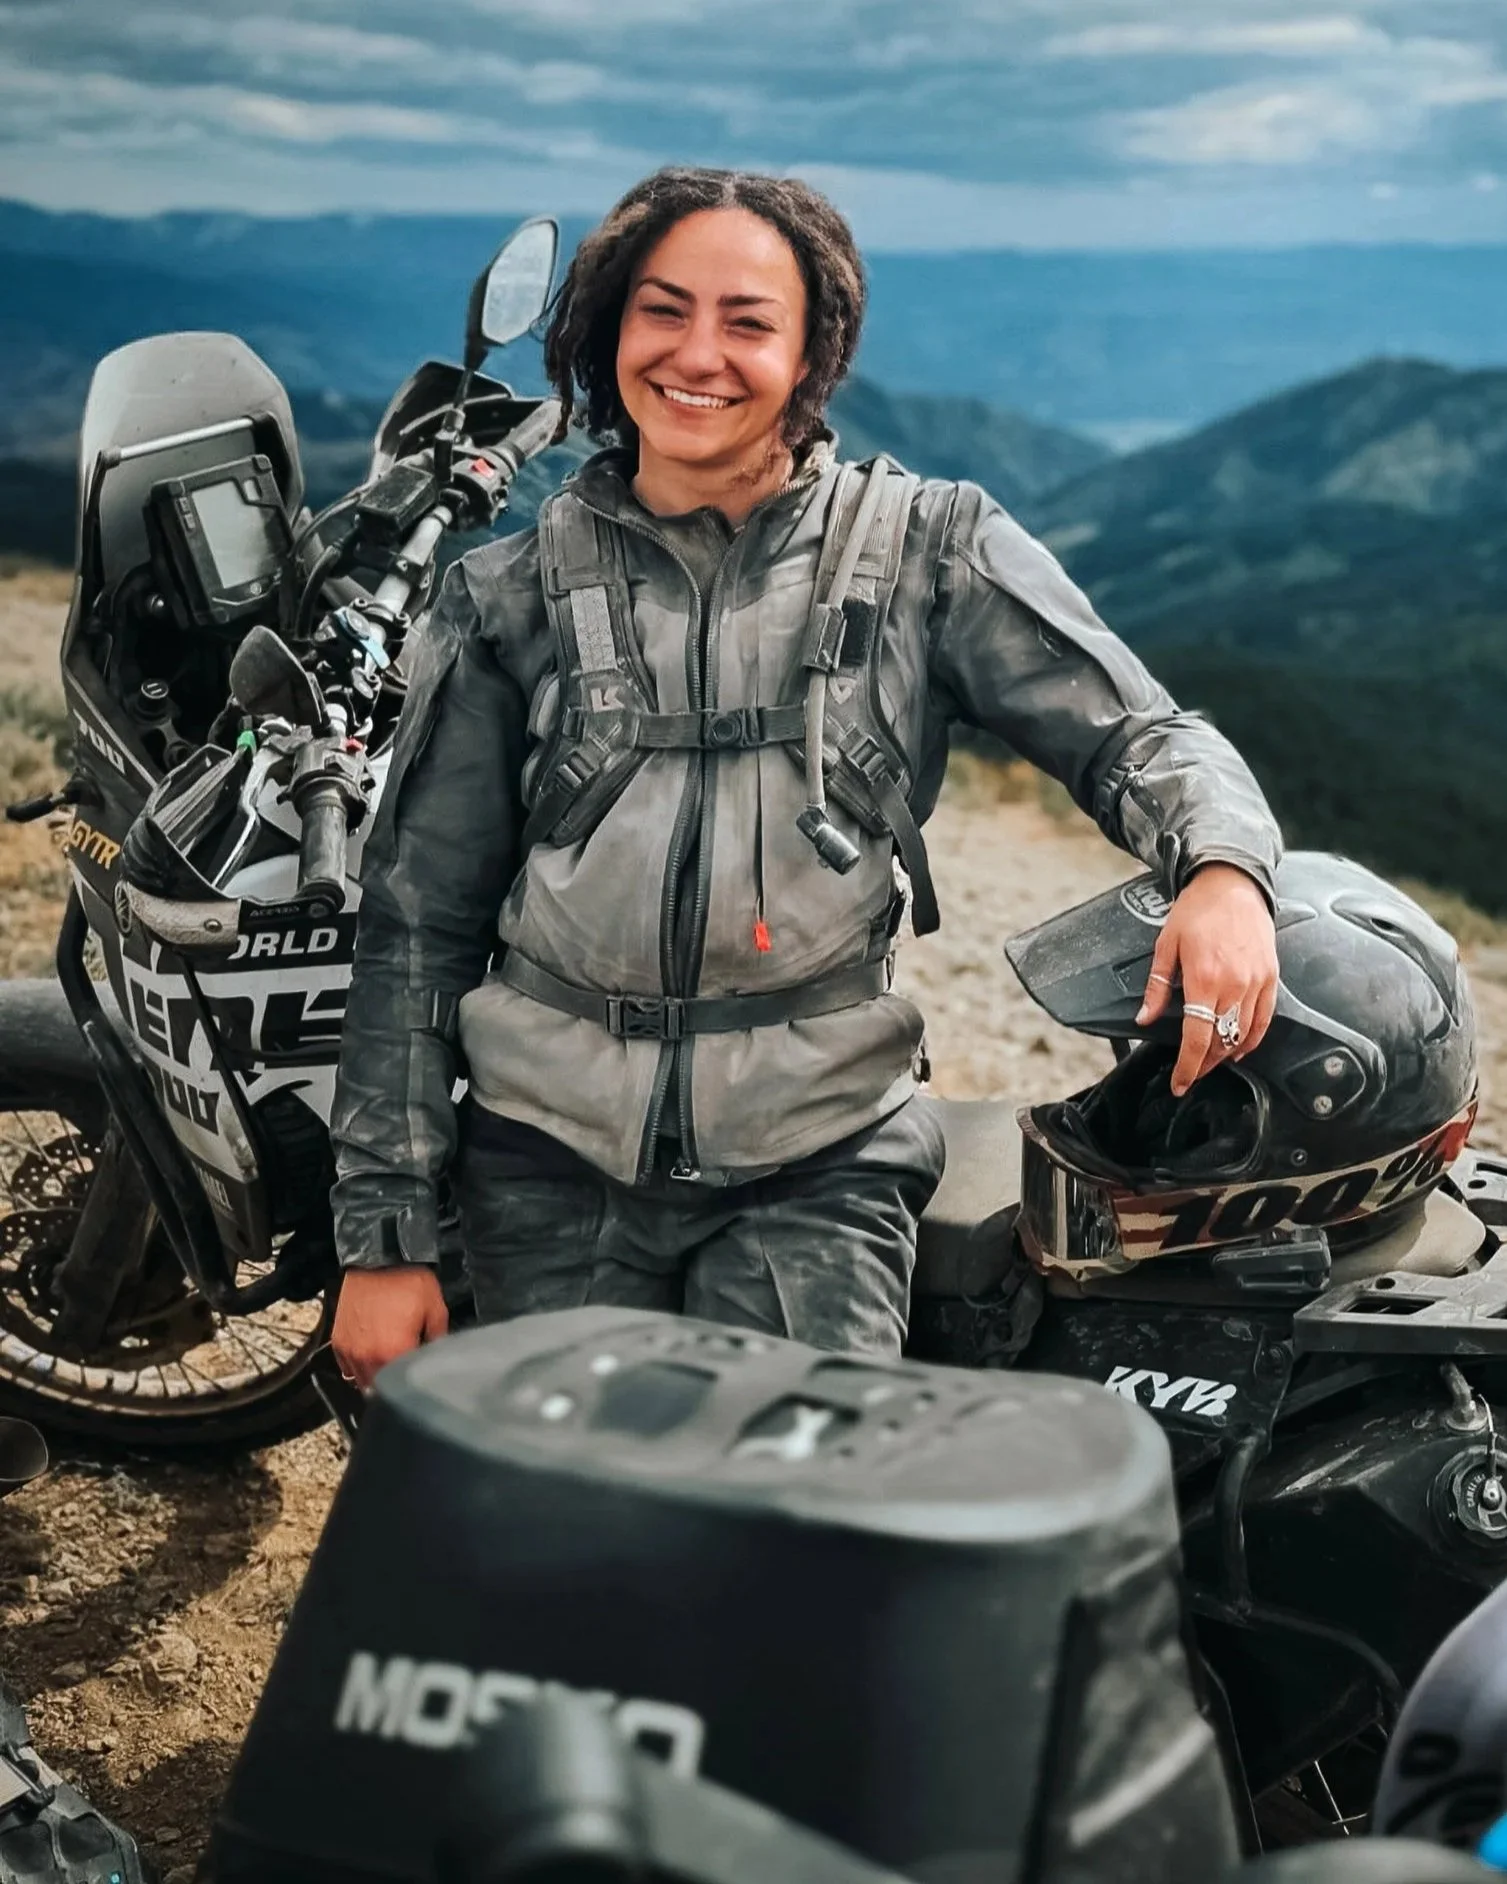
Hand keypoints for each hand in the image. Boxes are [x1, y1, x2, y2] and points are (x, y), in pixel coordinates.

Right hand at [331, 1266, 448, 1392]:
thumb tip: (436, 1357)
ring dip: (374, 1379)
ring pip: (360, 1382)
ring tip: (387, 1369)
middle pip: (378, 1389)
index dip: (413, 1385)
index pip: (403, 1387)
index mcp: (393, 1352)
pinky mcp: (339, 1341)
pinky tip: (371, 1359)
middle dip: (392, 1386)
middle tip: (404, 1376)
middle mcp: (367, 1357)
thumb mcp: (435, 1308)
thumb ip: (437, 1339)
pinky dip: (358, 1368)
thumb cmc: (408, 1281)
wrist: (378, 1258)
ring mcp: (350, 1351)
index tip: (419, 1379)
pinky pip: (346, 1368)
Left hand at [1135, 863, 1278, 1096]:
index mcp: (1205, 978)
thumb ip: (1157, 987)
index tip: (1180, 1083)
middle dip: (1204, 1064)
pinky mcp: (1271, 977)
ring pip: (1244, 1034)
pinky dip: (1253, 1039)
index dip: (1188, 1067)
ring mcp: (1257, 982)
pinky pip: (1265, 1019)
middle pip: (1221, 1041)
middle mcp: (1235, 985)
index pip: (1197, 1037)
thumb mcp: (1166, 946)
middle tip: (1191, 1075)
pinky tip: (1239, 1048)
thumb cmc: (1196, 911)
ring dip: (1226, 1053)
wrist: (1232, 883)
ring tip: (1210, 1063)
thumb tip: (1144, 1020)